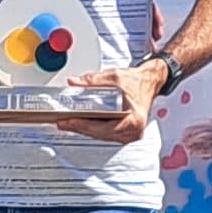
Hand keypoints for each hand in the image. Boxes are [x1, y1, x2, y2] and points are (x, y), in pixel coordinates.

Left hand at [50, 59, 168, 145]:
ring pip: (101, 136)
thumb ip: (92, 80)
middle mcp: (133, 131)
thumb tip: (74, 83)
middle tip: (62, 122)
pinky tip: (80, 124)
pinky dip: (92, 129)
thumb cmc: (137, 81)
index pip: (104, 127)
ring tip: (67, 123)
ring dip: (84, 130)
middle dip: (80, 128)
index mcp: (134, 119)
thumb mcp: (114, 77)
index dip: (84, 125)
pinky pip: (105, 134)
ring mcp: (130, 134)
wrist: (149, 82)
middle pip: (100, 134)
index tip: (69, 121)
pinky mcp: (125, 133)